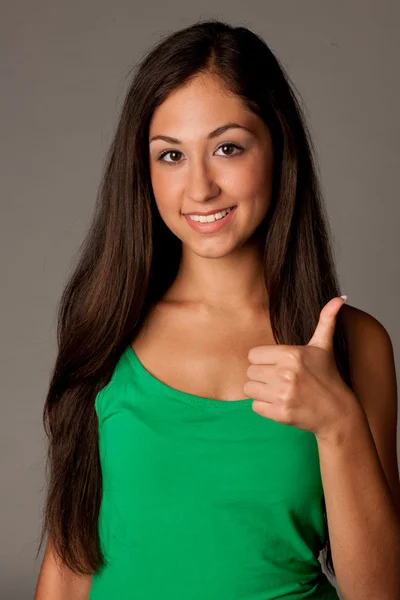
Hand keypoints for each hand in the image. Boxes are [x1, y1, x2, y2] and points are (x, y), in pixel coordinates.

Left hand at [244, 296, 360, 442]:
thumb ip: (326, 320)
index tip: (277, 365)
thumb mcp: (324, 347)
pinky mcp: (280, 413)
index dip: (263, 360)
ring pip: (249, 389)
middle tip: (279, 380)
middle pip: (250, 372)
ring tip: (279, 391)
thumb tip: (339, 298)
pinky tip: (281, 404)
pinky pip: (255, 406)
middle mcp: (286, 373)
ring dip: (260, 392)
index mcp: (291, 354)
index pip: (253, 354)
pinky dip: (264, 407)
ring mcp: (283, 394)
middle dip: (261, 376)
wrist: (338, 412)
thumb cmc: (328, 376)